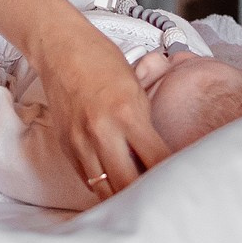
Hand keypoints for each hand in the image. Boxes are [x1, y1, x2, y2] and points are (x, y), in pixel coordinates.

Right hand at [36, 25, 168, 201]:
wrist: (62, 49)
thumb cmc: (102, 62)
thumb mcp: (136, 88)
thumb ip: (145, 124)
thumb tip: (158, 156)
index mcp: (127, 113)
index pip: (156, 159)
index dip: (171, 173)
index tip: (179, 178)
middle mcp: (102, 131)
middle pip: (128, 184)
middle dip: (146, 193)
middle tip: (158, 192)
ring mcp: (80, 142)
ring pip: (104, 190)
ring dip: (122, 193)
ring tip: (136, 192)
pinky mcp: (66, 146)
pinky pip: (87, 179)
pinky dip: (103, 184)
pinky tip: (114, 179)